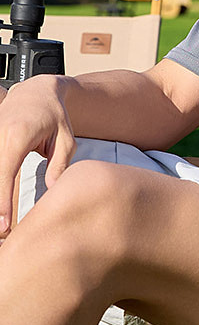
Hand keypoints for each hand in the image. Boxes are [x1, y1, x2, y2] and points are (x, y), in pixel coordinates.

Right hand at [0, 76, 75, 236]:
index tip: (4, 225)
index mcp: (17, 136)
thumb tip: (53, 191)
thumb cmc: (54, 115)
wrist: (36, 91)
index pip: (5, 175)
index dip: (2, 203)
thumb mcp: (66, 139)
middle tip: (2, 233)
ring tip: (2, 222)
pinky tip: (1, 201)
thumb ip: (60, 165)